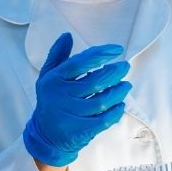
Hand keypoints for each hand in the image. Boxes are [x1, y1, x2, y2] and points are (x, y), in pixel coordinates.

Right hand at [22, 32, 130, 166]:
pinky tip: (121, 104)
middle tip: (125, 67)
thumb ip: (58, 55)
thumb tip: (67, 35)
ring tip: (126, 85)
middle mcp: (61, 97)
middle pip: (94, 82)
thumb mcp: (48, 76)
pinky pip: (104, 120)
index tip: (116, 49)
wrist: (45, 135)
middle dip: (114, 73)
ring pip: (102, 101)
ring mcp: (70, 115)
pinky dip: (116, 111)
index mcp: (54, 80)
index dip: (100, 54)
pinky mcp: (80, 131)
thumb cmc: (51, 100)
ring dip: (118, 92)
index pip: (80, 63)